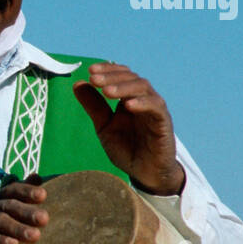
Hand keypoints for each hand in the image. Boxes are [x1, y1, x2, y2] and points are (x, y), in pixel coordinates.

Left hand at [73, 63, 185, 195]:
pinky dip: (143, 103)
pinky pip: (156, 108)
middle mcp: (143, 100)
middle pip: (132, 78)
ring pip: (144, 88)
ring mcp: (155, 110)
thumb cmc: (127, 148)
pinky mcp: (164, 122)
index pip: (121, 75)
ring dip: (124, 87)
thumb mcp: (104, 126)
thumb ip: (94, 106)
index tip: (90, 71)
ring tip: (106, 91)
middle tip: (94, 78)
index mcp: (128, 98)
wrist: (144, 173)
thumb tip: (78, 84)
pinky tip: (128, 105)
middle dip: (112, 76)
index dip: (107, 70)